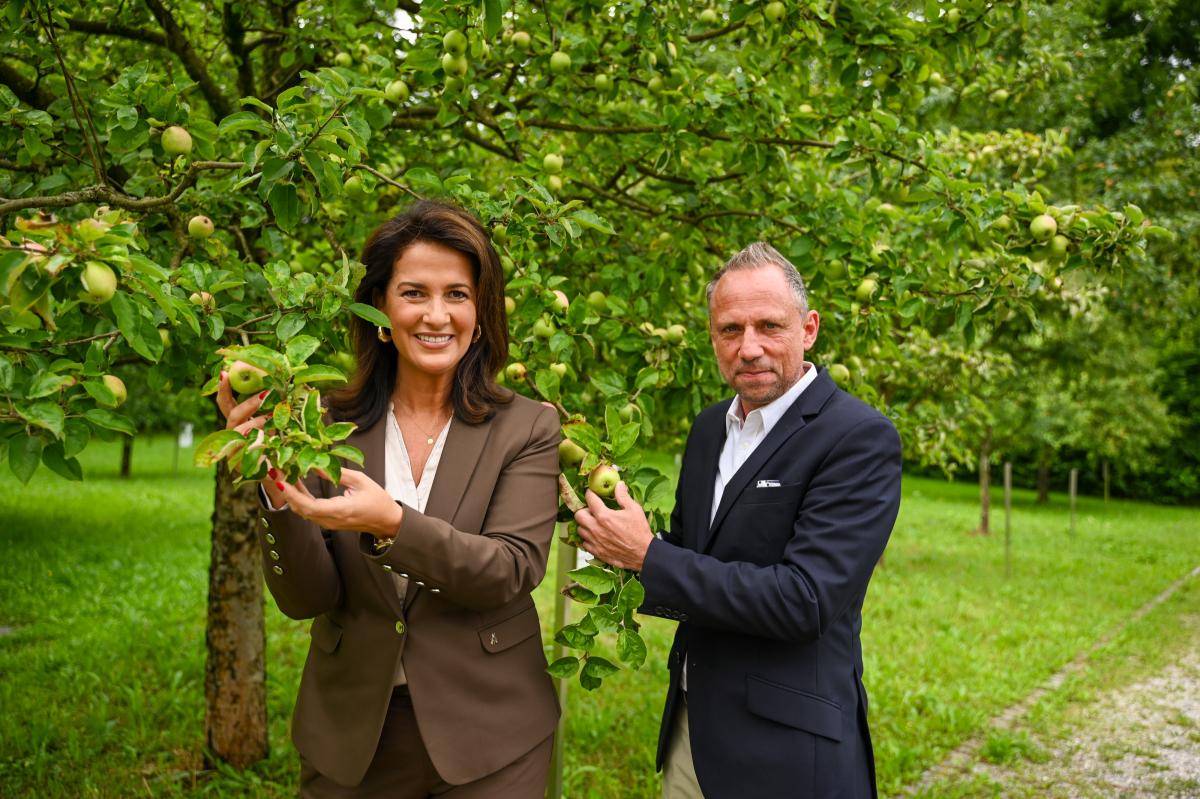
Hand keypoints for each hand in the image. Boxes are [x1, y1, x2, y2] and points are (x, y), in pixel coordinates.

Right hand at [215, 370, 281, 500]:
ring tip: (276, 418)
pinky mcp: (244, 465)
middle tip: (268, 394)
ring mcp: (236, 450)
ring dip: (259, 422)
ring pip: (242, 431)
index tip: (225, 371)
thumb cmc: (278, 445)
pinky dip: (262, 444)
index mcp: (237, 422)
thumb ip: (274, 408)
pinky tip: (275, 441)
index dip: (224, 388)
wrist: (281, 477)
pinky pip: (251, 451)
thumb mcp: (276, 425)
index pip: (225, 402)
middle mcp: (232, 434)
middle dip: (251, 403)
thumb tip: (287, 382)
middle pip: (234, 415)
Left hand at [272, 468, 403, 539]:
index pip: (310, 506)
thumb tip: (315, 464)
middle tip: (276, 472)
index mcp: (341, 511)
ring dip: (291, 494)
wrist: (385, 520)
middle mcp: (331, 520)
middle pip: (301, 509)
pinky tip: (296, 484)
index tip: (282, 481)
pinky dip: (299, 498)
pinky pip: (308, 511)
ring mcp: (328, 523)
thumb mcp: (360, 481)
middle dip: (286, 491)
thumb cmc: (377, 500)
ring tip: (283, 474)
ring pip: (302, 511)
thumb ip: (336, 473)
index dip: (293, 495)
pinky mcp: (327, 521)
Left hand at [573, 481, 653, 570]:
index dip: (590, 493)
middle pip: (578, 515)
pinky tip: (597, 535)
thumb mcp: (634, 509)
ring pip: (580, 529)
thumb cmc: (639, 531)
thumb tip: (619, 484)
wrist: (643, 554)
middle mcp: (596, 529)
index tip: (592, 493)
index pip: (590, 499)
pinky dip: (588, 538)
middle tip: (592, 510)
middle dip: (584, 510)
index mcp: (604, 516)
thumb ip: (623, 496)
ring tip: (594, 523)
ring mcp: (595, 541)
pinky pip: (584, 543)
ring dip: (585, 524)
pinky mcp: (596, 551)